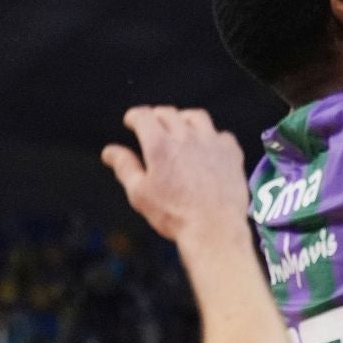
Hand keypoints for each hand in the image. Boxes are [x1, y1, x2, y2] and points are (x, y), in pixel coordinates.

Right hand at [102, 107, 248, 245]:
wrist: (214, 228)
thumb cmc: (175, 215)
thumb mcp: (140, 193)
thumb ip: (125, 166)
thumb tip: (110, 151)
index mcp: (160, 145)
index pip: (144, 116)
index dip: (135, 116)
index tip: (132, 120)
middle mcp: (186, 137)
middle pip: (169, 113)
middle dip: (156, 116)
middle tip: (152, 125)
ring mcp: (212, 143)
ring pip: (196, 117)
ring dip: (184, 119)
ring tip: (179, 128)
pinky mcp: (231, 153)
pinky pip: (221, 135)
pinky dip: (211, 136)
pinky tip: (207, 146)